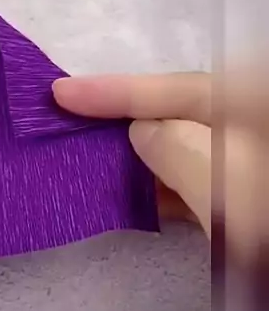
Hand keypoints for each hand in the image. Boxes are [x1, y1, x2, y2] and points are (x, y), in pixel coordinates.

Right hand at [53, 70, 268, 262]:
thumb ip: (177, 150)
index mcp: (254, 103)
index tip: (61, 93)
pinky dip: (173, 188)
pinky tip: (140, 199)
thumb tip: (143, 132)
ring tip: (92, 160)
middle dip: (132, 119)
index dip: (120, 90)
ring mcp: (255, 168)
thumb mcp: (222, 182)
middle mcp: (255, 129)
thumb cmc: (265, 221)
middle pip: (190, 114)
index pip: (184, 89)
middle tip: (72, 120)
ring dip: (148, 158)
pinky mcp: (252, 205)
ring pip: (197, 151)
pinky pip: (210, 185)